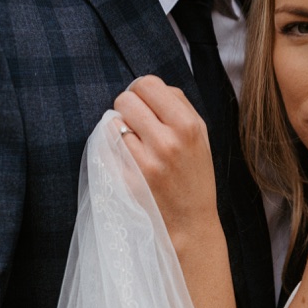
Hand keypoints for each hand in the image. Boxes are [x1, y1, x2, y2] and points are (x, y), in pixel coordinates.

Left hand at [113, 76, 217, 249]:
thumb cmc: (194, 175)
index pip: (148, 84)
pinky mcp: (128, 181)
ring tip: (133, 142)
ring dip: (119, 129)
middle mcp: (166, 142)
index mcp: (188, 126)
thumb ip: (178, 104)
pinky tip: (127, 158)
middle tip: (135, 121)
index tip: (144, 102)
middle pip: (126, 100)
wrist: (190, 222)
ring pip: (112, 123)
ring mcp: (145, 163)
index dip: (142, 90)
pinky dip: (112, 149)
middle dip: (127, 107)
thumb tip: (146, 86)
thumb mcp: (200, 136)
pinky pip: (106, 149)